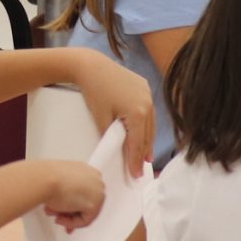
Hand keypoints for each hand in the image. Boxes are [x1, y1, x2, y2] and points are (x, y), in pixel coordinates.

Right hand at [39, 161, 105, 231]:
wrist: (45, 179)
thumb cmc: (48, 177)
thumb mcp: (60, 182)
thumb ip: (68, 193)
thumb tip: (67, 207)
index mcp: (89, 171)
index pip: (85, 192)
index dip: (74, 204)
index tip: (64, 210)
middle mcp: (97, 180)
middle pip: (86, 203)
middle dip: (72, 214)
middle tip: (59, 219)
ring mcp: (98, 192)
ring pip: (86, 213)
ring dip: (69, 219)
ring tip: (56, 218)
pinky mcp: (94, 205)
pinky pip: (84, 220)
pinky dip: (71, 223)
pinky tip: (59, 219)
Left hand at [71, 51, 155, 176]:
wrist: (91, 65)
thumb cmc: (94, 92)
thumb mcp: (101, 119)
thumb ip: (112, 137)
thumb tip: (119, 151)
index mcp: (138, 113)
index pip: (138, 143)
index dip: (136, 161)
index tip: (135, 175)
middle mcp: (147, 103)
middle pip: (146, 135)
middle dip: (143, 153)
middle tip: (141, 170)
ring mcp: (147, 93)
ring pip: (150, 123)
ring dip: (147, 140)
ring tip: (146, 156)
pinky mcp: (144, 86)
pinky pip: (148, 110)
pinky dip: (145, 124)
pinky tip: (143, 132)